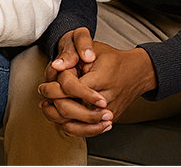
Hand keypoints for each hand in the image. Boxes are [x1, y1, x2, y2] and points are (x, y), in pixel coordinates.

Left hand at [38, 30, 157, 137]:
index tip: (44, 86)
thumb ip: (75, 56)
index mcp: (100, 79)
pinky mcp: (108, 120)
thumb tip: (57, 66)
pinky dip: (70, 126)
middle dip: (53, 104)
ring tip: (47, 107)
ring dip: (57, 118)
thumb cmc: (114, 60)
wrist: (137, 72)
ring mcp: (107, 113)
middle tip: (43, 97)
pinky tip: (60, 118)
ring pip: (76, 125)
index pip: (71, 89)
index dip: (54, 88)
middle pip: (70, 110)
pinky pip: (86, 130)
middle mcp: (105, 100)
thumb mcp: (94, 50)